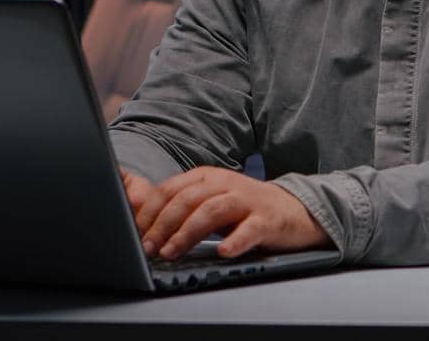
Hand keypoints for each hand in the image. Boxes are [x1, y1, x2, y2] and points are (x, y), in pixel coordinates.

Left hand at [120, 166, 329, 259]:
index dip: (149, 213)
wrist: (294, 209)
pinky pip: (249, 229)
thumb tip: (145, 228)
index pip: (169, 190)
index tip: (133, 235)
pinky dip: (235, 240)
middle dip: (163, 224)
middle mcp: (225, 184)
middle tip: (148, 248)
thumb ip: (184, 208)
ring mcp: (247, 200)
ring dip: (188, 233)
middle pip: (187, 200)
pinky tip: (223, 252)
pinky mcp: (267, 219)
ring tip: (172, 252)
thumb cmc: (246, 209)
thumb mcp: (212, 201)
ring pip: (211, 211)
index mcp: (207, 177)